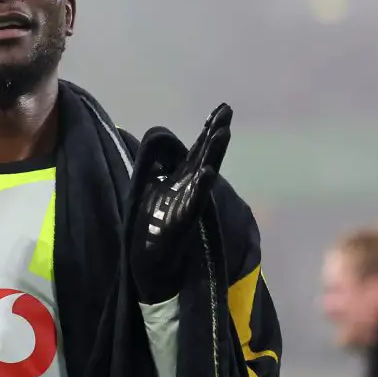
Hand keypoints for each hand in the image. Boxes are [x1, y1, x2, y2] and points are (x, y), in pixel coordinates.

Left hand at [130, 104, 232, 303]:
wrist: (151, 268)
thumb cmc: (152, 230)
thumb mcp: (150, 192)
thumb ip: (160, 169)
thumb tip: (161, 143)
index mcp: (183, 181)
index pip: (198, 150)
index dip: (209, 130)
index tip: (223, 108)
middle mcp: (189, 189)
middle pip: (205, 157)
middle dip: (215, 136)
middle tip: (227, 113)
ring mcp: (187, 205)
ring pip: (203, 176)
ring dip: (212, 155)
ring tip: (223, 132)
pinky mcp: (182, 223)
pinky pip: (193, 203)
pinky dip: (201, 188)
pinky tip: (209, 173)